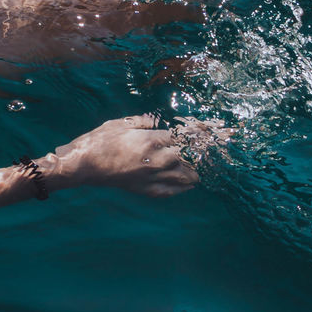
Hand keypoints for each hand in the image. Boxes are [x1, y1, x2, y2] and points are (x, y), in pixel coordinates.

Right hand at [44, 114, 223, 197]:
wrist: (84, 165)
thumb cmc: (100, 141)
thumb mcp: (122, 123)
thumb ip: (144, 122)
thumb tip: (158, 121)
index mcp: (154, 140)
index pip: (188, 136)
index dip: (207, 132)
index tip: (224, 130)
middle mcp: (160, 160)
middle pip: (194, 155)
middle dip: (211, 149)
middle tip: (227, 143)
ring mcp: (155, 178)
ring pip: (189, 175)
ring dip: (198, 167)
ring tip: (205, 162)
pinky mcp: (148, 190)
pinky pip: (174, 190)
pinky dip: (184, 185)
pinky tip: (189, 182)